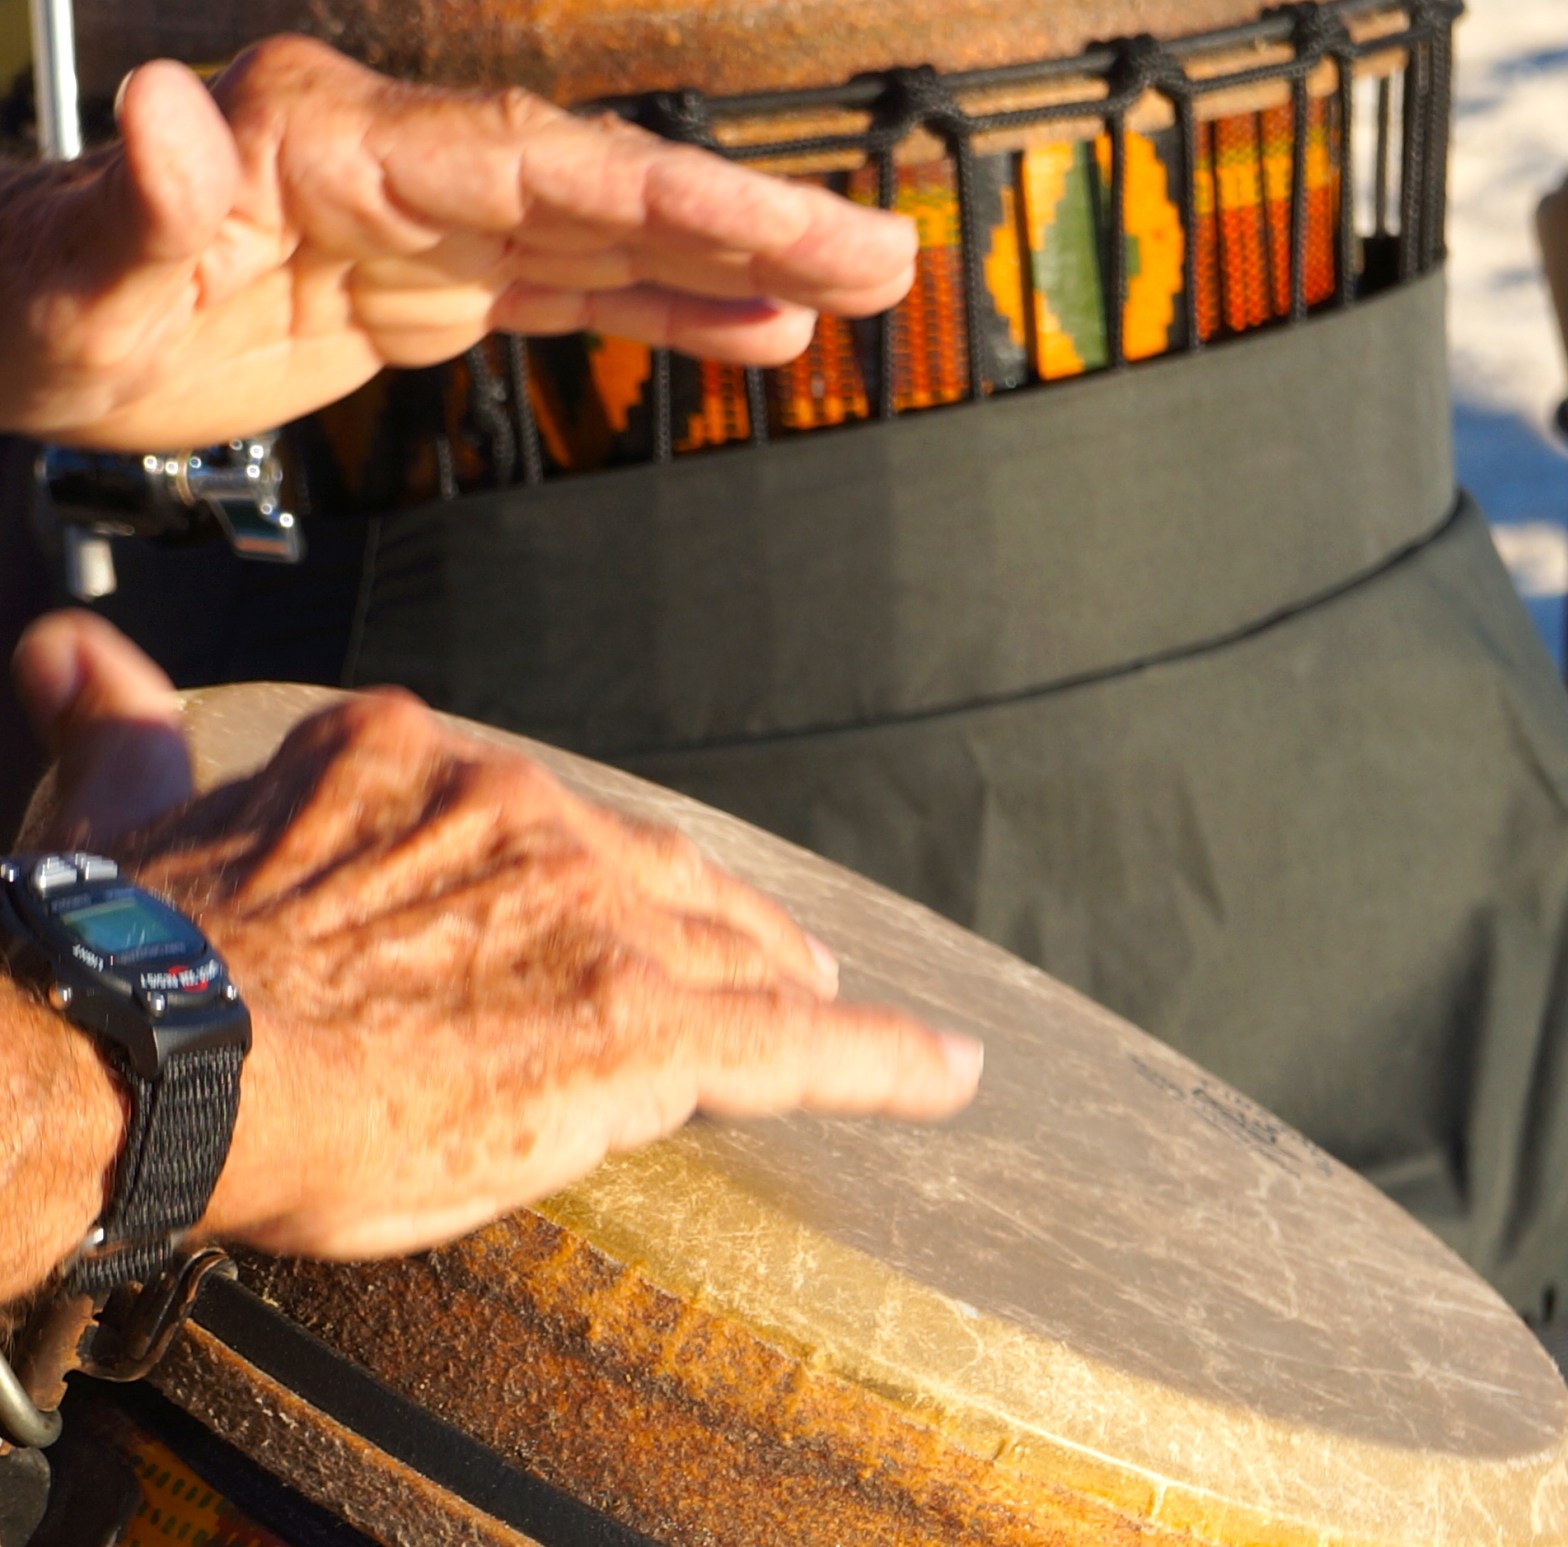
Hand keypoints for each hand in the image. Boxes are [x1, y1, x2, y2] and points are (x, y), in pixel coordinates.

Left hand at [0, 36, 916, 449]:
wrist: (29, 332)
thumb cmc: (39, 300)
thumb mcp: (70, 274)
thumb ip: (134, 205)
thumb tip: (179, 122)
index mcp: (330, 148)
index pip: (536, 165)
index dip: (667, 200)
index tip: (782, 231)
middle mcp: (402, 170)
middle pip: (608, 190)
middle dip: (749, 225)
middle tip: (881, 256)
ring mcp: (427, 230)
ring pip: (610, 242)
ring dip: (732, 268)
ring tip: (851, 292)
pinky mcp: (430, 290)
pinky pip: (568, 297)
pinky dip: (660, 314)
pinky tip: (744, 332)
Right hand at [14, 614, 980, 1265]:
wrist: (169, 1048)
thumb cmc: (152, 950)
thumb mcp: (144, 814)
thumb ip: (133, 733)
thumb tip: (75, 654)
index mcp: (422, 764)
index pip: (541, 819)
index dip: (584, 869)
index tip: (596, 898)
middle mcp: (527, 816)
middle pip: (656, 871)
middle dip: (709, 917)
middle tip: (761, 959)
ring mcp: (597, 914)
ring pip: (728, 945)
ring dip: (780, 977)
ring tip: (827, 1005)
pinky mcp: (646, 1019)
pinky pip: (796, 1044)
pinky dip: (878, 1058)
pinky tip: (940, 1073)